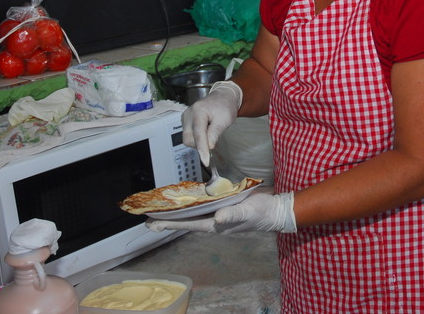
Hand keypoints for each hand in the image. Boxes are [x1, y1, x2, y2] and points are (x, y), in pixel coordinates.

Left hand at [144, 192, 295, 233]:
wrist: (276, 208)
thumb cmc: (262, 212)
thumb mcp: (248, 212)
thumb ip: (234, 215)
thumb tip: (218, 218)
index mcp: (216, 224)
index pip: (187, 224)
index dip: (169, 223)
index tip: (151, 224)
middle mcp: (213, 220)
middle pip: (185, 220)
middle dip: (167, 220)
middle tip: (147, 220)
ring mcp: (217, 213)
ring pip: (192, 212)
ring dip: (177, 211)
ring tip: (161, 210)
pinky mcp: (222, 204)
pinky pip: (203, 204)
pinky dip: (191, 201)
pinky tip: (185, 198)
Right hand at [181, 81, 242, 165]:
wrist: (222, 98)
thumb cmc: (224, 106)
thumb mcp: (225, 119)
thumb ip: (215, 133)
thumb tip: (209, 147)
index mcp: (198, 111)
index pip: (198, 134)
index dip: (202, 149)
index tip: (206, 160)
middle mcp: (188, 114)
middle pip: (189, 139)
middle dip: (200, 145)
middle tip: (214, 138)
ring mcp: (185, 118)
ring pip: (187, 139)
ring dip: (199, 142)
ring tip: (210, 131)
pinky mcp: (185, 122)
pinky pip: (189, 136)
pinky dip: (197, 138)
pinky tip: (206, 131)